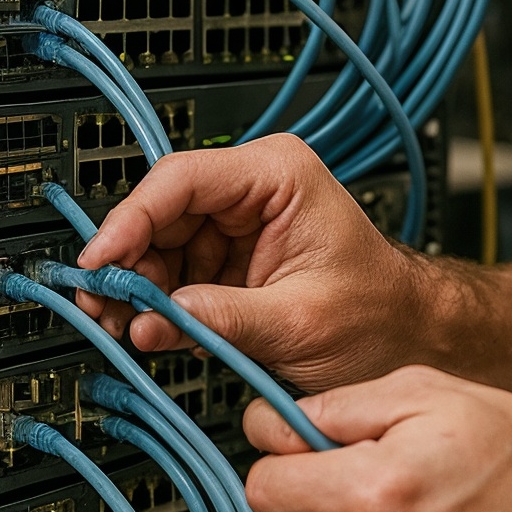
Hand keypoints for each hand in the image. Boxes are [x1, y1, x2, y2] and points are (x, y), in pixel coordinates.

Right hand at [74, 134, 431, 391]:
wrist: (410, 337)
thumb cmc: (380, 314)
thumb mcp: (299, 321)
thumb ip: (223, 318)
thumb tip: (152, 319)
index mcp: (280, 175)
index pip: (181, 180)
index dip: (129, 221)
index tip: (100, 263)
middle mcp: (254, 190)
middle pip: (160, 213)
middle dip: (127, 265)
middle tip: (102, 308)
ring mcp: (238, 226)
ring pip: (159, 247)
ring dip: (137, 291)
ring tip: (122, 329)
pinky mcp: (230, 262)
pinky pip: (175, 276)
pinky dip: (157, 306)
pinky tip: (151, 331)